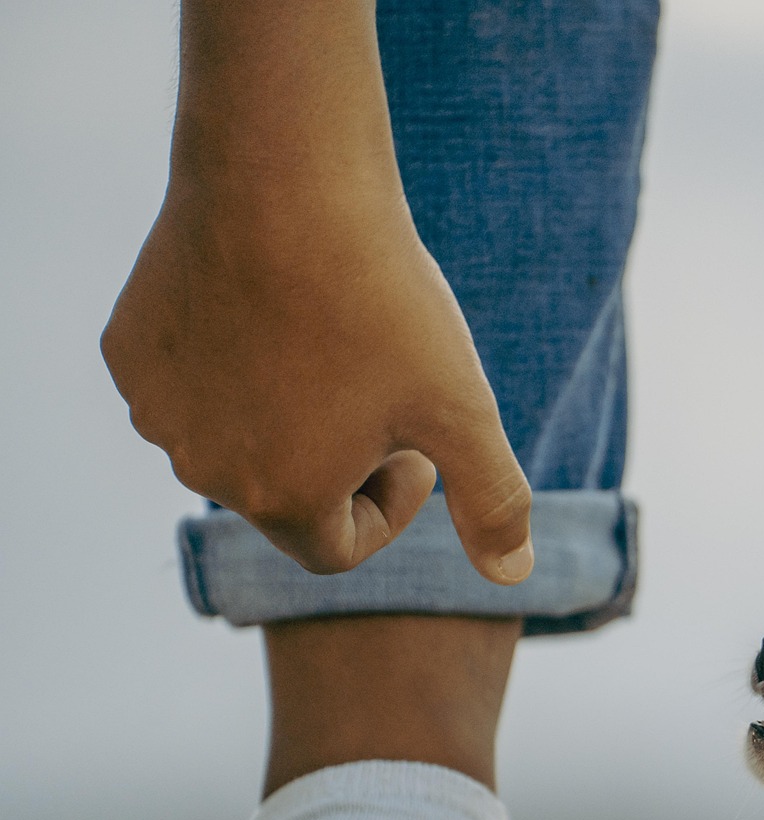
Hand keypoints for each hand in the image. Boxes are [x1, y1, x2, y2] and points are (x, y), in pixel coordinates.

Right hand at [99, 2, 531, 583]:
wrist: (285, 178)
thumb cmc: (383, 300)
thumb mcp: (462, 408)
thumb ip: (493, 500)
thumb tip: (513, 575)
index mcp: (282, 500)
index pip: (339, 547)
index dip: (391, 501)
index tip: (415, 439)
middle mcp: (203, 469)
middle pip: (286, 495)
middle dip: (338, 458)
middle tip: (379, 383)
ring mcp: (157, 410)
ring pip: (236, 439)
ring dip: (287, 412)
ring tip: (331, 341)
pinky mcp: (128, 353)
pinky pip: (190, 384)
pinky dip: (232, 364)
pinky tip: (271, 307)